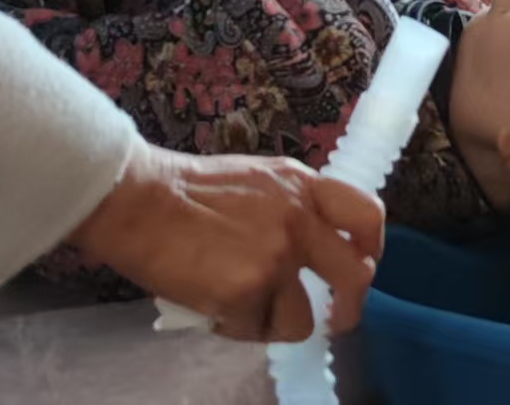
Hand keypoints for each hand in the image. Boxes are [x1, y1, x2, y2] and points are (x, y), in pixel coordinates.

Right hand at [69, 145, 384, 341]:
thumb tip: (311, 246)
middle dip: (349, 310)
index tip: (361, 265)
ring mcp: (275, 259)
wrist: (137, 200)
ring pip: (303, 319)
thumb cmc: (185, 190)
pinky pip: (256, 330)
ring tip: (241, 305)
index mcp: (302, 187)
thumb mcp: (256, 180)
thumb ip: (290, 206)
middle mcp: (298, 221)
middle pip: (355, 277)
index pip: (368, 215)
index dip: (372, 249)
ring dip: (275, 322)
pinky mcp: (246, 292)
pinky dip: (236, 327)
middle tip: (334, 319)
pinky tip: (212, 306)